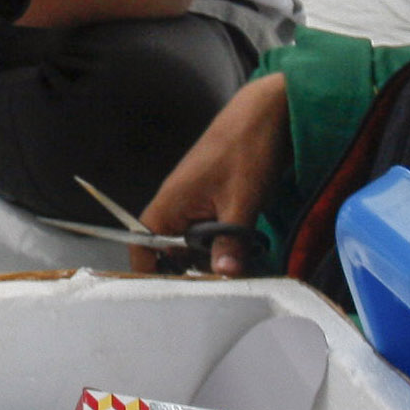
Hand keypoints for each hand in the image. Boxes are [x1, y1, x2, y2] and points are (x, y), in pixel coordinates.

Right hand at [141, 73, 289, 279]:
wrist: (266, 113)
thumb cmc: (245, 148)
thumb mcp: (241, 201)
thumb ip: (230, 243)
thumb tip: (224, 276)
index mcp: (169, 205)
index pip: (143, 249)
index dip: (152, 274)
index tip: (176, 297)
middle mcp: (174, 205)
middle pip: (170, 253)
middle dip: (191, 270)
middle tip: (218, 285)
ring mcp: (193, 202)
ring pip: (193, 243)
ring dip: (211, 256)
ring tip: (236, 266)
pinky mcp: (211, 199)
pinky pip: (208, 230)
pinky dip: (222, 241)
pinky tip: (243, 249)